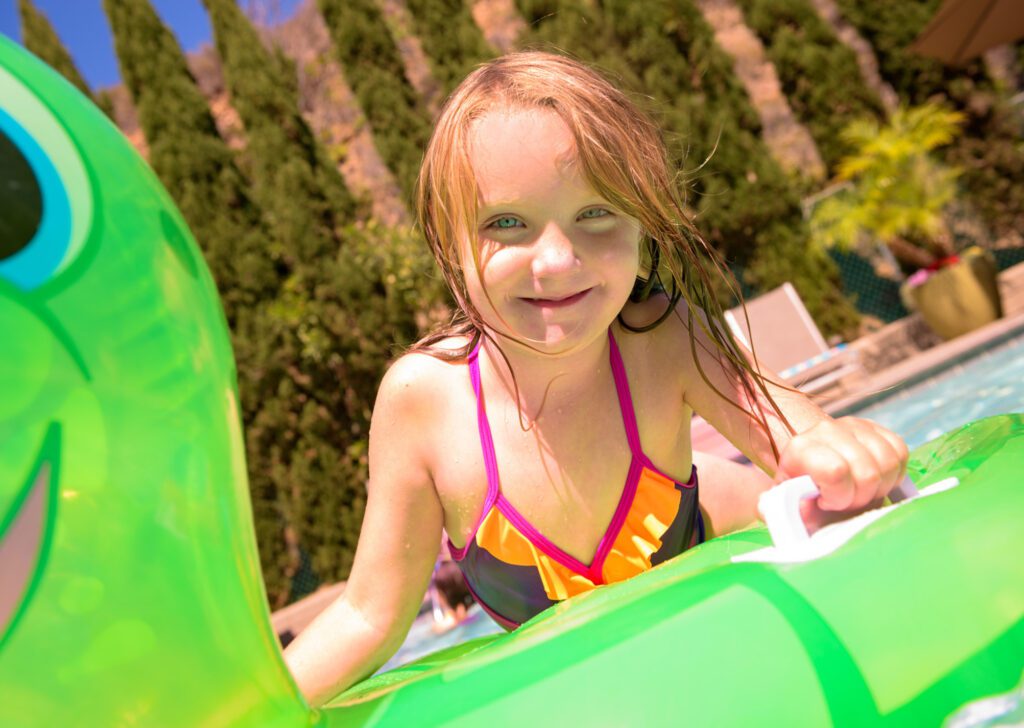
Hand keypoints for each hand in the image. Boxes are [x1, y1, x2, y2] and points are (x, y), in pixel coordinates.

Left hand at [775, 417, 908, 528]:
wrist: (813, 468)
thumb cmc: (802, 493)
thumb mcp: (787, 504)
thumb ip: (781, 509)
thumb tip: (777, 506)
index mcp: (801, 448)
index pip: (836, 471)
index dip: (840, 496)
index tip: (827, 503)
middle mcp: (826, 429)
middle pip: (868, 473)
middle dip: (862, 498)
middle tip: (847, 502)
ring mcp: (854, 425)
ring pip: (888, 462)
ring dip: (880, 487)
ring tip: (859, 492)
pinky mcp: (876, 427)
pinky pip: (900, 452)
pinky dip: (893, 474)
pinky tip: (875, 481)